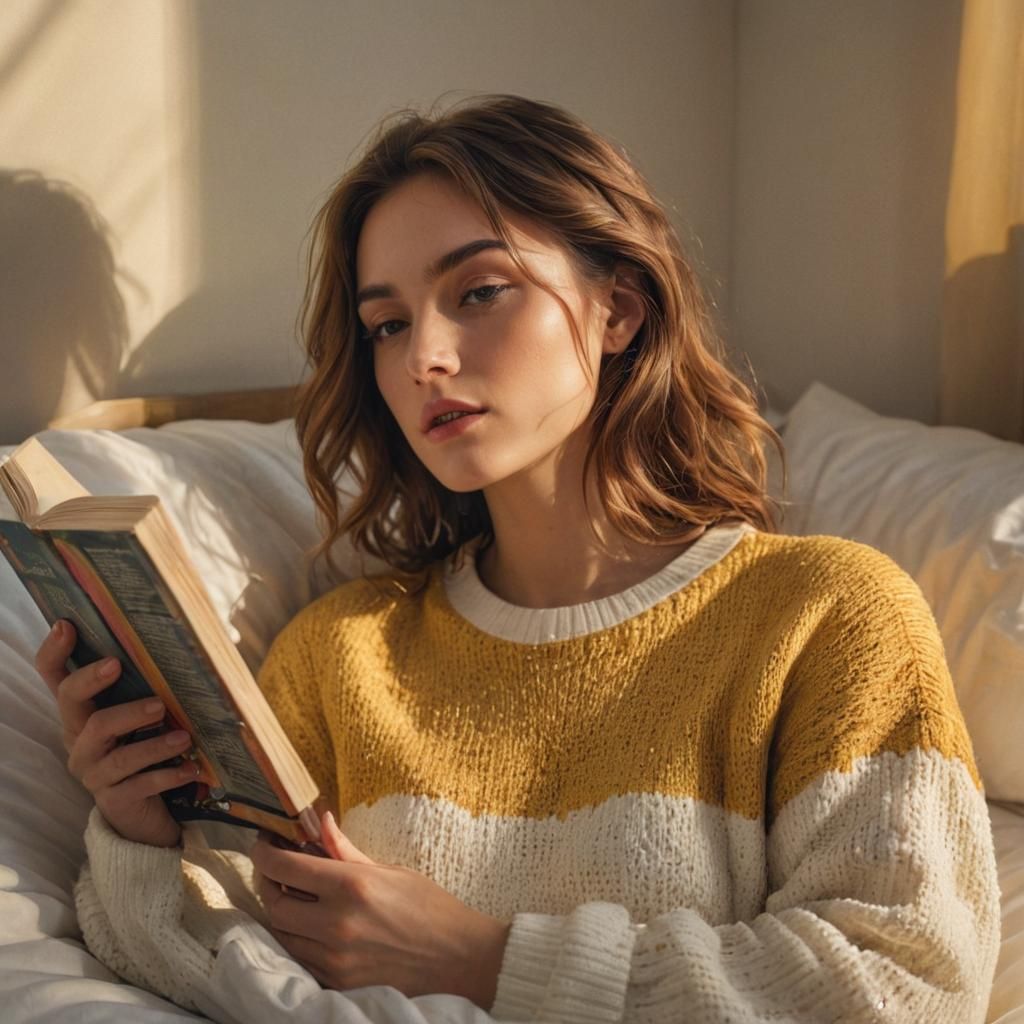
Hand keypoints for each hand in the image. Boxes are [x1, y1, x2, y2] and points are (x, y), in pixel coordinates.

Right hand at [35, 619, 194, 846]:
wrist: (144, 810)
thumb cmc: (144, 747)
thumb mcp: (140, 714)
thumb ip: (145, 684)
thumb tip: (180, 642)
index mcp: (81, 713)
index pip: (53, 677)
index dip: (54, 651)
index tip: (67, 626)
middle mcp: (78, 739)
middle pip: (72, 703)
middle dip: (96, 683)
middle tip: (133, 675)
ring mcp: (93, 771)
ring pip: (115, 751)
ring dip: (154, 743)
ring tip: (185, 736)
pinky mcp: (114, 799)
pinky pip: (140, 785)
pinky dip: (169, 775)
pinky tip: (192, 768)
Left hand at [252, 810, 511, 1010]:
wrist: (458, 959)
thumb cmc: (429, 908)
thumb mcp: (390, 870)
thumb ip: (346, 850)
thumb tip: (322, 821)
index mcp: (351, 885)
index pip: (285, 866)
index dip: (265, 852)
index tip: (264, 842)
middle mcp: (336, 923)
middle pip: (274, 903)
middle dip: (268, 882)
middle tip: (276, 867)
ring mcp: (334, 957)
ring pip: (282, 933)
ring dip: (280, 911)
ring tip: (293, 894)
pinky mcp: (337, 982)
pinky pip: (300, 957)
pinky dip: (296, 937)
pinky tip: (309, 923)